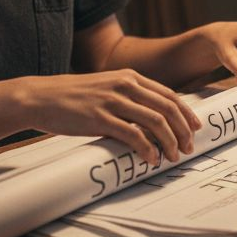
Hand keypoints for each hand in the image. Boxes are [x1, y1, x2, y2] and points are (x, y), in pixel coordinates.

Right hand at [13, 71, 200, 166]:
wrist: (41, 97)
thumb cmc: (73, 96)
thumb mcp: (105, 87)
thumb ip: (127, 97)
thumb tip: (150, 119)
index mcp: (129, 76)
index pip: (168, 95)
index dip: (186, 114)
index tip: (195, 129)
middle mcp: (124, 85)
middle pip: (167, 109)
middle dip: (182, 131)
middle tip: (187, 148)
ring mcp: (113, 101)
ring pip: (155, 122)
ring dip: (169, 142)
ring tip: (172, 156)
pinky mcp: (100, 119)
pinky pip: (133, 135)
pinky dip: (147, 149)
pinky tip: (151, 159)